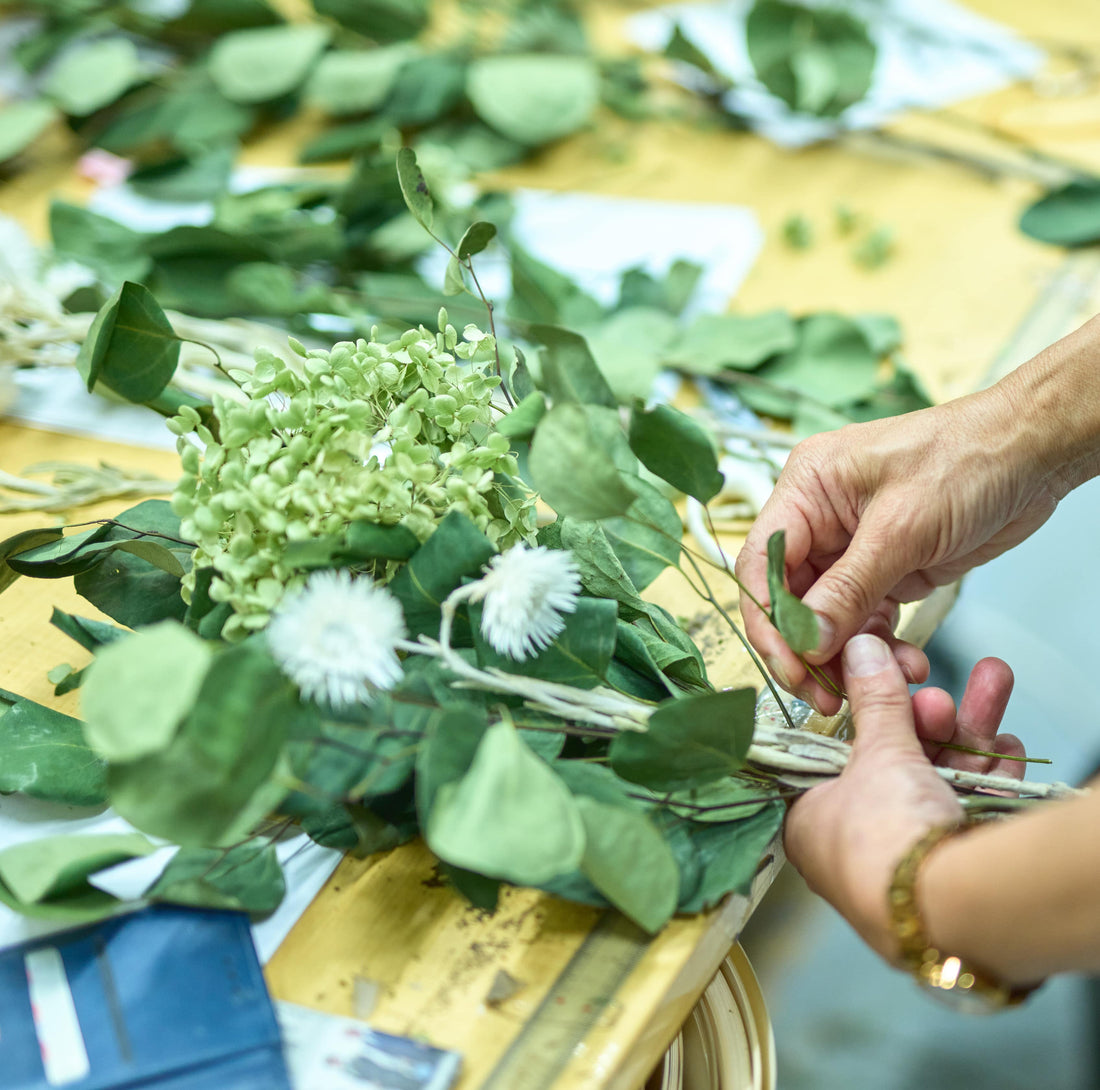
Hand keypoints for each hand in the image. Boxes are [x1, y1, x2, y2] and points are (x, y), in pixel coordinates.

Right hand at [734, 388, 1061, 713]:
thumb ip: (849, 588)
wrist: (1034, 452)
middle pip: (788, 597)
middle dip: (806, 648)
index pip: (763, 563)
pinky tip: (907, 664)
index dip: (767, 618)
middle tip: (824, 693)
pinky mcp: (884, 570)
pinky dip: (880, 647)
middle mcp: (819, 520)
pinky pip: (865, 620)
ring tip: (884, 682)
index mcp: (806, 489)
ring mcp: (851, 547)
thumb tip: (806, 641)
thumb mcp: (902, 527)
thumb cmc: (969, 459)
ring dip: (848, 655)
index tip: (789, 665)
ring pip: (826, 617)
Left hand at [783, 634, 1023, 960]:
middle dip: (926, 720)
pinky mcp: (949, 871)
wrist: (950, 911)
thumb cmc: (885, 833)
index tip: (886, 688)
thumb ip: (874, 701)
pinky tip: (1008, 744)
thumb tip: (859, 648)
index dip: (865, 719)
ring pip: (935, 781)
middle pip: (890, 765)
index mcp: (808, 821)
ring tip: (993, 685)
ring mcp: (902, 859)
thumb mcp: (877, 755)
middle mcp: (851, 844)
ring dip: (967, 733)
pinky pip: (965, 811)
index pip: (831, 756)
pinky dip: (989, 775)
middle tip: (940, 694)